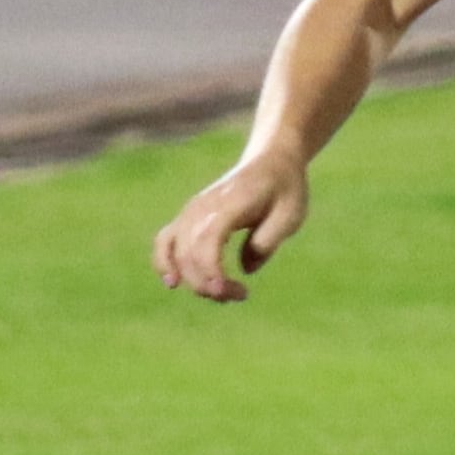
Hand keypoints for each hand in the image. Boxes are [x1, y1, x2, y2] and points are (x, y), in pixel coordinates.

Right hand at [153, 149, 308, 303]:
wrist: (271, 160)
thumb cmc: (285, 188)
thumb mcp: (290, 215)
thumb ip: (267, 241)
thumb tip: (245, 269)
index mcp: (229, 205)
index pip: (206, 241)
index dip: (211, 271)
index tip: (231, 292)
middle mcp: (203, 207)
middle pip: (188, 253)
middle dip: (208, 284)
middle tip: (241, 295)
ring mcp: (192, 210)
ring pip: (173, 250)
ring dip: (190, 278)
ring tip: (216, 294)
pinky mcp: (189, 216)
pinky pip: (165, 241)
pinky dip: (164, 262)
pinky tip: (173, 282)